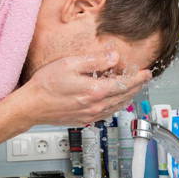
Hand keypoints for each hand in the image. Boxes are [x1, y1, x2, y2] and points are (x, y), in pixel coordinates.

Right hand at [9, 51, 150, 127]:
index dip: (138, 78)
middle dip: (137, 87)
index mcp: (95, 91)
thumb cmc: (46, 85)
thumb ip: (95, 61)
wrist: (31, 106)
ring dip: (128, 97)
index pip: (125, 84)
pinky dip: (117, 106)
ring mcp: (90, 115)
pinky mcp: (84, 120)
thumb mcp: (70, 64)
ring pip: (118, 107)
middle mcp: (96, 105)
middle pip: (124, 96)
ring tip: (133, 89)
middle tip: (144, 79)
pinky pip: (108, 113)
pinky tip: (115, 102)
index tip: (147, 72)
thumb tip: (113, 57)